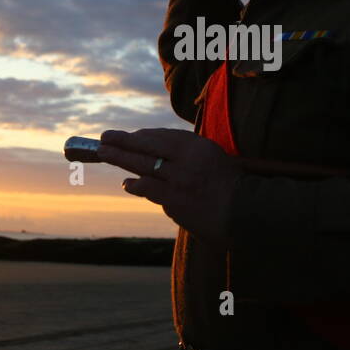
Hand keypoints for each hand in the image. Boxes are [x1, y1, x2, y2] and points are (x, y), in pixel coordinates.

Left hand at [97, 128, 241, 242]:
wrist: (245, 214)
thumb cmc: (233, 187)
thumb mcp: (214, 159)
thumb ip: (190, 154)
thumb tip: (160, 152)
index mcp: (199, 148)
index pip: (164, 137)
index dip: (143, 136)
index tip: (130, 135)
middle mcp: (187, 161)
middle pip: (147, 147)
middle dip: (123, 142)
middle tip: (105, 138)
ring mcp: (179, 181)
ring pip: (143, 166)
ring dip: (121, 159)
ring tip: (105, 154)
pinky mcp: (175, 201)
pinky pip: (150, 190)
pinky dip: (137, 186)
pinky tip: (127, 184)